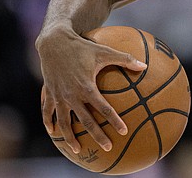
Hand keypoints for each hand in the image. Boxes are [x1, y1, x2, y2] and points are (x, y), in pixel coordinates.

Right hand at [37, 27, 146, 153]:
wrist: (54, 42)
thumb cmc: (83, 46)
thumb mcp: (105, 51)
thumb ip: (126, 59)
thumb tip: (145, 65)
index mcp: (87, 87)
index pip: (103, 109)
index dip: (114, 121)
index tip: (123, 131)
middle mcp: (72, 95)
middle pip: (86, 121)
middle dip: (97, 136)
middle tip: (108, 147)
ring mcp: (59, 96)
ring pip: (64, 122)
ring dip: (70, 137)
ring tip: (77, 149)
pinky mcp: (49, 93)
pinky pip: (47, 112)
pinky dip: (49, 123)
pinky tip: (53, 132)